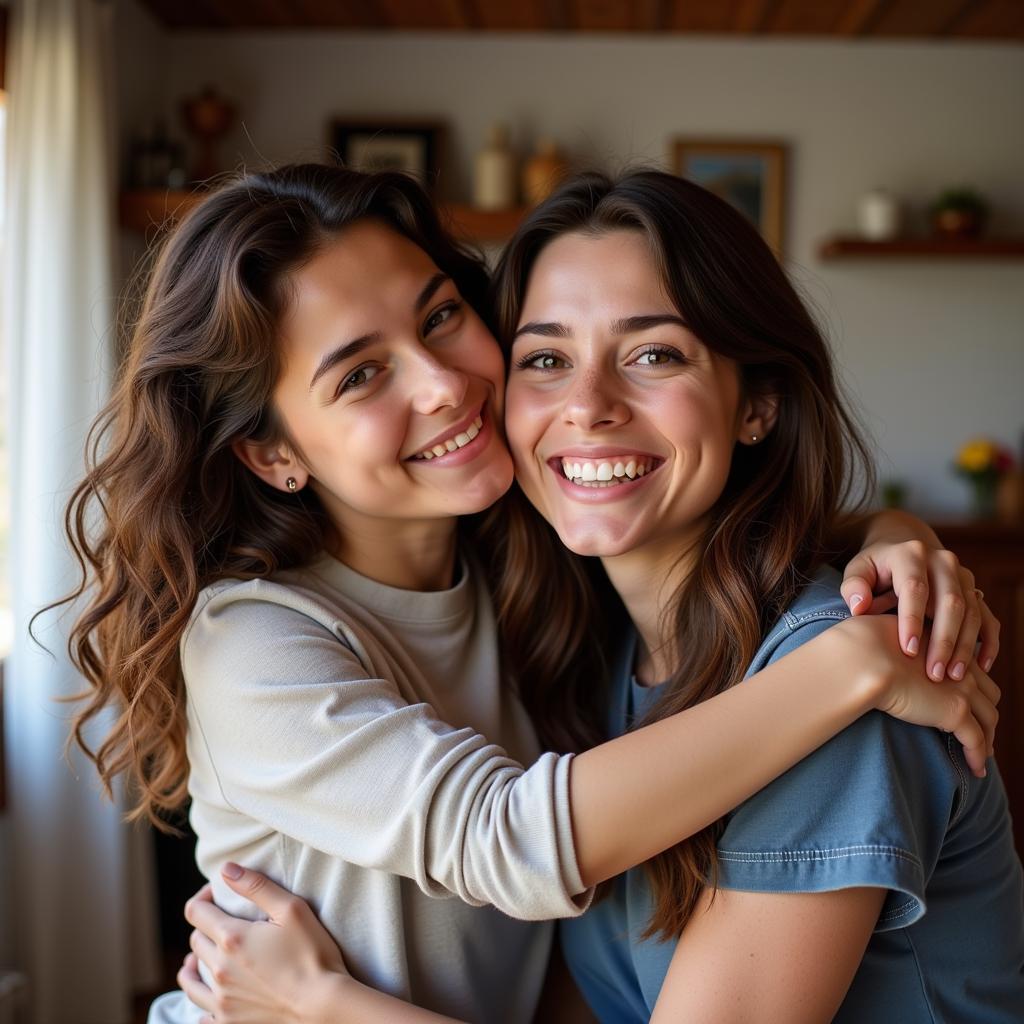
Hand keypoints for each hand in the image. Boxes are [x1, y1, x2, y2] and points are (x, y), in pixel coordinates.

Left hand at [178, 864, 348, 1023]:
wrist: (323, 1006)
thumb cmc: (313, 954)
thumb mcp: (292, 909)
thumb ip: (257, 886)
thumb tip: (226, 870)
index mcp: (231, 939)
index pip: (196, 911)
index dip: (204, 896)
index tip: (218, 893)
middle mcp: (220, 970)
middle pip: (195, 941)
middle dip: (206, 926)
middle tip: (224, 922)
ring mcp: (222, 1000)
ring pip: (190, 978)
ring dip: (194, 962)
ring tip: (202, 957)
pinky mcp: (229, 1023)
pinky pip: (200, 1012)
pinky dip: (201, 999)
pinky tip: (211, 994)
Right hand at [831, 614, 999, 777]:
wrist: (863, 658)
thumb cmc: (861, 648)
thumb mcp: (884, 642)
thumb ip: (896, 649)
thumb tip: (884, 657)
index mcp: (944, 647)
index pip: (972, 672)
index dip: (974, 691)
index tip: (969, 705)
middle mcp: (959, 665)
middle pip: (988, 695)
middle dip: (986, 714)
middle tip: (981, 731)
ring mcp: (961, 688)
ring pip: (989, 718)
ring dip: (987, 738)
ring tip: (981, 754)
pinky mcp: (955, 711)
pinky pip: (975, 739)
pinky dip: (978, 756)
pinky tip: (976, 770)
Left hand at [841, 538, 998, 681]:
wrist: (903, 548)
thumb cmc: (876, 567)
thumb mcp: (858, 570)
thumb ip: (854, 586)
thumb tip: (859, 607)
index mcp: (911, 554)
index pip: (915, 588)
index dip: (912, 620)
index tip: (908, 650)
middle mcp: (943, 561)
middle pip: (950, 602)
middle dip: (944, 641)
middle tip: (935, 674)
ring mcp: (963, 576)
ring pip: (972, 612)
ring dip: (965, 646)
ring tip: (954, 676)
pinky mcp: (975, 591)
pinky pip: (989, 618)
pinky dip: (988, 642)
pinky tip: (982, 667)